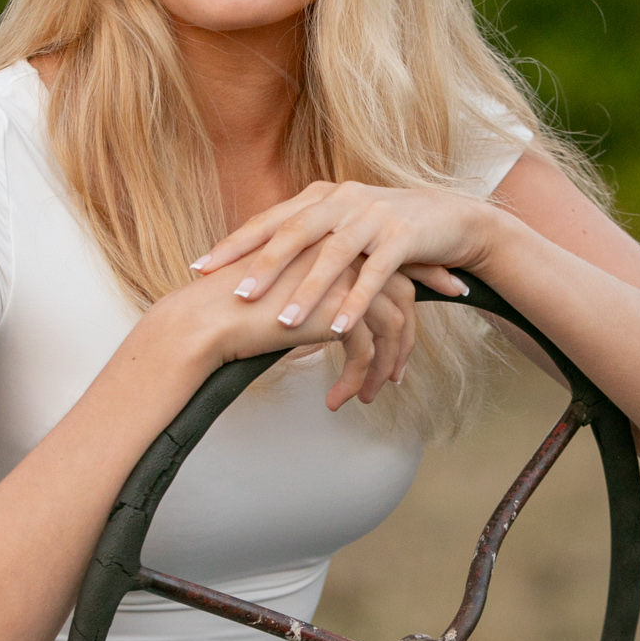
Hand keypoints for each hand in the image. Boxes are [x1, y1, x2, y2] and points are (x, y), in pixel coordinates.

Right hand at [155, 244, 418, 410]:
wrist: (206, 318)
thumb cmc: (231, 307)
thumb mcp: (283, 286)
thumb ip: (314, 289)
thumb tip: (335, 314)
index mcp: (331, 240)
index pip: (386, 259)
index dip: (415, 282)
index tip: (432, 300)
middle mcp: (344, 252)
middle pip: (401, 292)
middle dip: (410, 336)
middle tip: (399, 372)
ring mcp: (344, 278)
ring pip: (392, 325)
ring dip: (383, 366)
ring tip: (369, 395)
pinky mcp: (337, 310)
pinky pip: (365, 350)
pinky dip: (357, 378)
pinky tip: (338, 400)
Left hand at [190, 181, 496, 342]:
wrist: (449, 218)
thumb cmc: (383, 230)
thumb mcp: (339, 227)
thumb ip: (303, 240)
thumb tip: (253, 266)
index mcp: (319, 197)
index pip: (269, 221)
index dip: (234, 244)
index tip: (200, 268)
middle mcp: (342, 200)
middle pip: (294, 233)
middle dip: (261, 266)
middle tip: (234, 295)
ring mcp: (373, 216)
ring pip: (333, 257)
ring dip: (307, 291)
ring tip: (283, 323)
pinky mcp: (404, 237)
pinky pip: (375, 274)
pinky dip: (356, 303)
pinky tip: (339, 330)